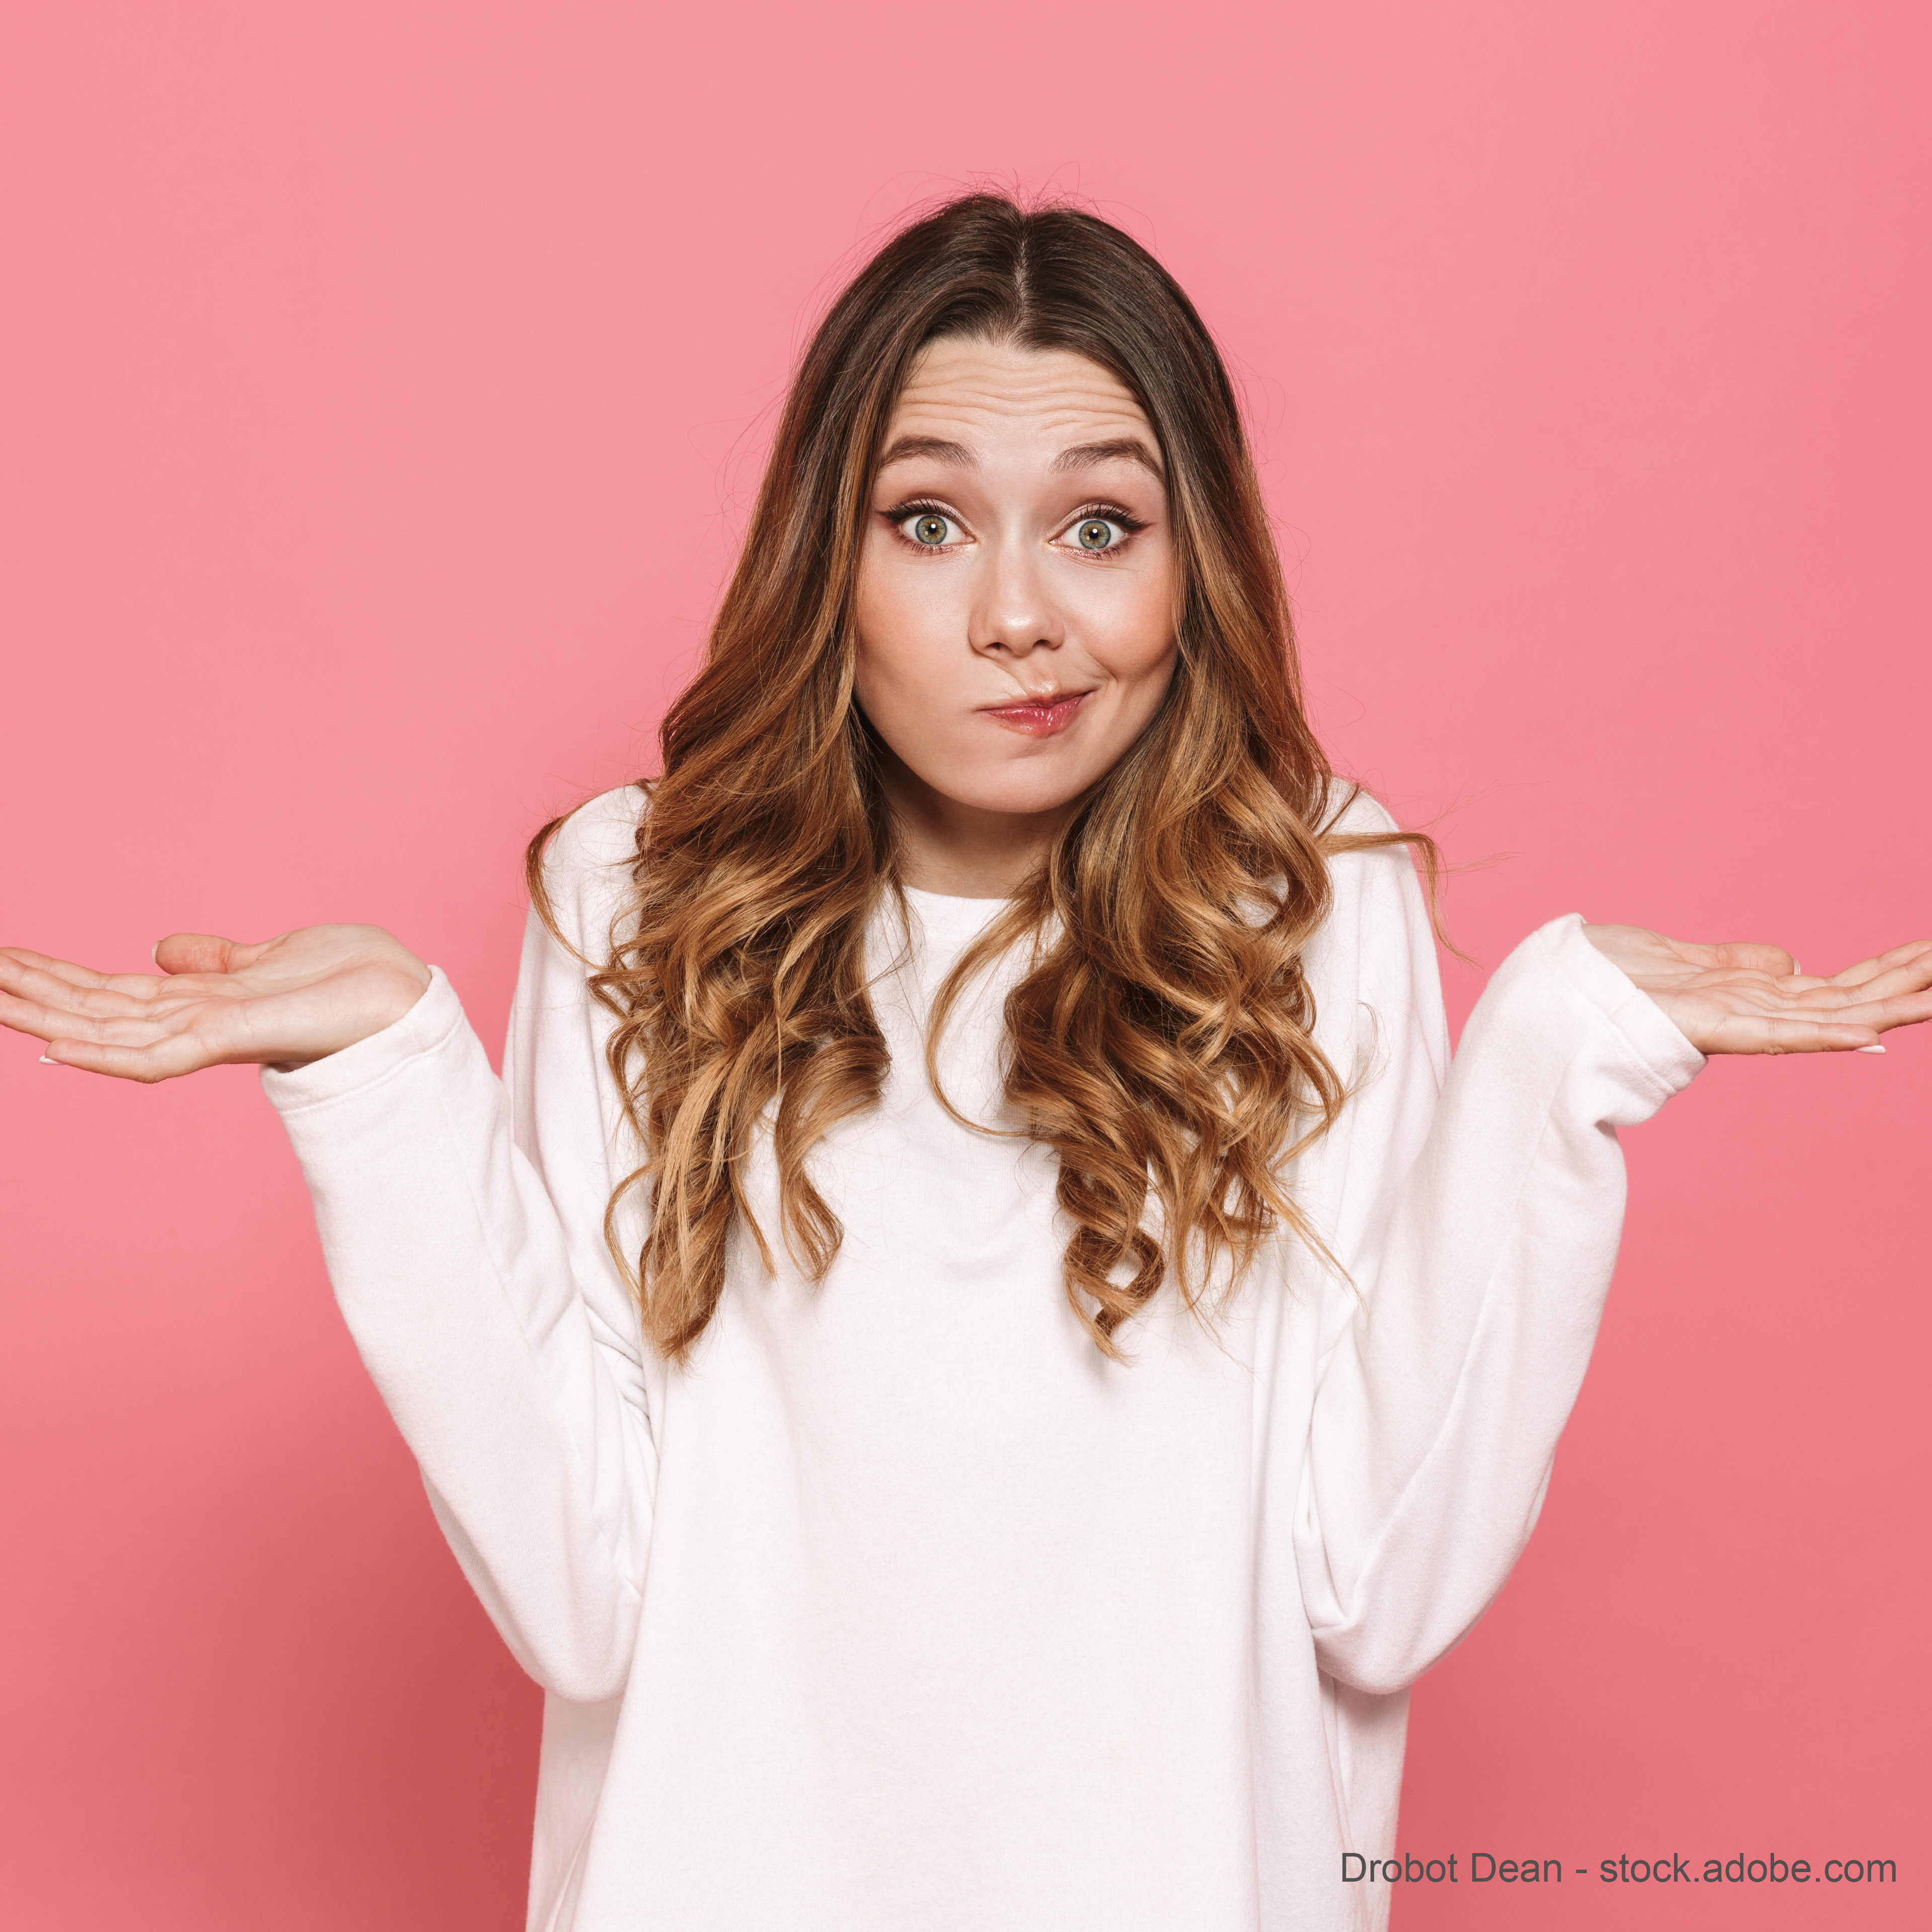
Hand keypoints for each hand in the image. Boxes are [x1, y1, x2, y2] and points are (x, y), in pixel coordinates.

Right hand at [0, 926, 431, 1081]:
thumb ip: (212, 961)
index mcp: (201, 1004)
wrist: (406, 997)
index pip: (110, 994)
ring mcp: (212, 1036)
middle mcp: (196, 1025)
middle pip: (95, 1013)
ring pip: (109, 1033)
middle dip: (32, 996)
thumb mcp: (269, 956)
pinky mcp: (236, 1039)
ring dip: (45, 1017)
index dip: (56, 980)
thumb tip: (157, 949)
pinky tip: (57, 1046)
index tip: (5, 962)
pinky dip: (106, 1052)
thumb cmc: (352, 979)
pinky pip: (158, 1055)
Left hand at [1581, 926, 1931, 1055]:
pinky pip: (1774, 1033)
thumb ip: (1741, 963)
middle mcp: (1749, 1012)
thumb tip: (1796, 964)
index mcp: (1747, 994)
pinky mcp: (1703, 1029)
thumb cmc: (1601, 978)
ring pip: (1825, 1017)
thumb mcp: (1682, 955)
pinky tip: (1868, 1032)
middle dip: (1904, 984)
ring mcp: (1731, 1024)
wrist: (1545, 1000)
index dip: (1884, 973)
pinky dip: (1822, 1032)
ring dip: (1886, 1006)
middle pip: (1844, 999)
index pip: (1832, 986)